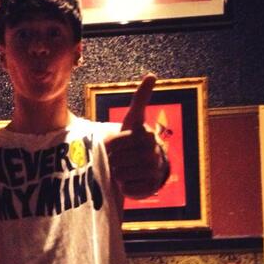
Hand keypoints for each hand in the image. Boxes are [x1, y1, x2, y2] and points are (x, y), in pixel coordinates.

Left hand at [104, 73, 168, 198]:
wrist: (145, 165)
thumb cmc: (134, 140)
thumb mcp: (134, 119)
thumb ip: (141, 98)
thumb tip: (152, 74)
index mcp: (147, 136)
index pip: (114, 143)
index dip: (109, 146)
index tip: (114, 145)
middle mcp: (154, 153)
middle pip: (116, 160)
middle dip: (112, 161)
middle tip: (118, 160)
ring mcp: (154, 172)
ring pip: (121, 175)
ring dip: (117, 174)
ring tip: (123, 169)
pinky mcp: (150, 189)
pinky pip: (127, 189)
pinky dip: (124, 187)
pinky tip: (129, 180)